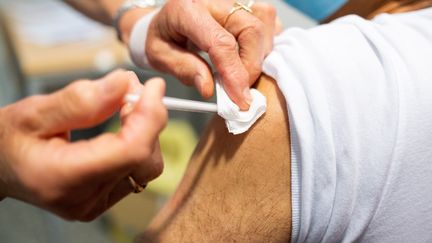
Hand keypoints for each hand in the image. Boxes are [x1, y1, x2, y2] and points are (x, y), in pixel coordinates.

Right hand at [0, 70, 166, 220]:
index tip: (153, 86)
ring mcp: (97, 204)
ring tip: (126, 105)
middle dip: (149, 120)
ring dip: (145, 131)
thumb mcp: (33, 112)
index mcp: (64, 178)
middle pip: (145, 161)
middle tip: (133, 91)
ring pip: (147, 166)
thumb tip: (126, 82)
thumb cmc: (7, 140)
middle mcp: (86, 199)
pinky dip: (138, 142)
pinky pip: (137, 170)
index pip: (131, 151)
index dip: (150, 116)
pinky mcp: (104, 199)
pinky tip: (124, 124)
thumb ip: (81, 99)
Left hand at [122, 0, 276, 109]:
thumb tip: (209, 89)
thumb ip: (184, 70)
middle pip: (250, 30)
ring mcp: (233, 0)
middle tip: (239, 90)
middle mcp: (215, 0)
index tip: (240, 99)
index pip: (221, 42)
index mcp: (188, 10)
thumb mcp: (160, 56)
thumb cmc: (162, 37)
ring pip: (263, 25)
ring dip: (258, 57)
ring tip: (240, 73)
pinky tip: (247, 57)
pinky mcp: (245, 5)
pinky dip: (263, 45)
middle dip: (250, 67)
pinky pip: (268, 23)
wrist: (167, 19)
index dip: (234, 73)